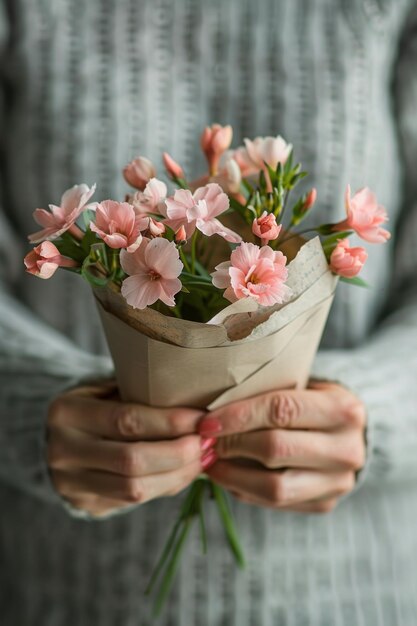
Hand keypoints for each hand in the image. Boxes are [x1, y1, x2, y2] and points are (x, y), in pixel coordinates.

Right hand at [47, 381, 208, 516]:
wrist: (60, 437)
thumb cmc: (98, 403)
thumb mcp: (108, 388)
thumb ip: (142, 395)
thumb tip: (200, 409)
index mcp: (66, 412)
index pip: (127, 420)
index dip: (170, 422)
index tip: (203, 418)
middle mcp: (62, 451)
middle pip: (132, 460)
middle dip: (179, 453)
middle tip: (208, 442)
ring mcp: (70, 483)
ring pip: (135, 488)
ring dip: (178, 474)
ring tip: (204, 457)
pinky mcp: (85, 504)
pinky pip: (134, 501)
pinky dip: (167, 486)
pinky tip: (187, 471)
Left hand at [199, 381, 365, 513]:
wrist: (345, 432)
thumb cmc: (309, 402)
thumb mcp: (299, 386)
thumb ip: (265, 396)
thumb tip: (210, 416)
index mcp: (343, 409)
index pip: (281, 410)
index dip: (238, 416)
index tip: (208, 422)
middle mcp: (348, 449)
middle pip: (276, 449)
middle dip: (233, 444)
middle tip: (206, 442)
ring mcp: (339, 482)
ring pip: (275, 487)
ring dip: (233, 475)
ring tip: (211, 463)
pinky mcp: (326, 504)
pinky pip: (276, 503)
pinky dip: (245, 490)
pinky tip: (230, 476)